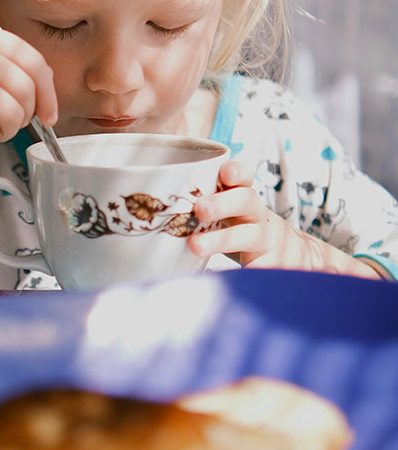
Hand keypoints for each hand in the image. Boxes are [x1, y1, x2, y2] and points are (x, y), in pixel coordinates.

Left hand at [188, 161, 380, 277]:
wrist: (297, 257)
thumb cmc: (247, 233)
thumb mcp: (234, 216)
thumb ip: (204, 211)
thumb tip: (152, 213)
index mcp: (245, 200)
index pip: (244, 179)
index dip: (236, 172)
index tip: (224, 172)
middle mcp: (258, 217)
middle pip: (246, 202)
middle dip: (222, 203)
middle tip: (200, 209)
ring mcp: (268, 242)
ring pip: (247, 237)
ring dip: (221, 240)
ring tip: (196, 246)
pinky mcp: (271, 267)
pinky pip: (256, 269)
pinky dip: (239, 272)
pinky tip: (220, 277)